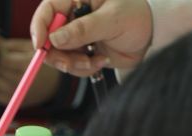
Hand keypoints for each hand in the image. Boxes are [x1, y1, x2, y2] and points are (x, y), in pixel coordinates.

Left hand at [0, 39, 58, 106]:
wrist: (51, 84)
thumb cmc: (39, 62)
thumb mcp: (31, 47)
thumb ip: (14, 45)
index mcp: (25, 66)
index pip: (3, 59)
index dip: (1, 54)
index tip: (5, 53)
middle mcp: (20, 82)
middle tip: (5, 62)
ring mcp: (14, 94)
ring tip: (5, 71)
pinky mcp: (11, 102)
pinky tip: (5, 82)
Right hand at [31, 0, 153, 74]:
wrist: (151, 37)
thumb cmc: (137, 17)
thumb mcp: (112, 20)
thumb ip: (84, 29)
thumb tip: (55, 39)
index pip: (48, 10)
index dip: (39, 28)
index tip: (41, 47)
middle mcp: (74, 15)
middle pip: (49, 38)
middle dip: (60, 54)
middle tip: (73, 63)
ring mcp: (77, 35)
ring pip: (60, 55)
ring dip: (75, 64)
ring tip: (96, 60)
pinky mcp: (82, 51)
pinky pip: (72, 66)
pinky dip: (84, 68)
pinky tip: (102, 61)